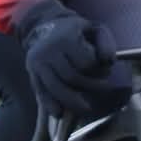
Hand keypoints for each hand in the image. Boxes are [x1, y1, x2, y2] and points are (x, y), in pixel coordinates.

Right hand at [17, 0, 121, 118]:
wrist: (45, 27)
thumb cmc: (76, 31)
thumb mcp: (94, 29)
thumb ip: (106, 43)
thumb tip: (109, 62)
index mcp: (65, 38)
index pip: (85, 64)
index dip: (99, 71)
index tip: (106, 71)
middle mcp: (48, 51)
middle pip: (71, 78)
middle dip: (89, 87)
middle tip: (102, 87)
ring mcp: (37, 63)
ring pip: (55, 88)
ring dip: (72, 101)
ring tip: (86, 108)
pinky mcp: (31, 73)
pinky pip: (40, 92)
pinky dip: (50, 104)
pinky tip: (60, 113)